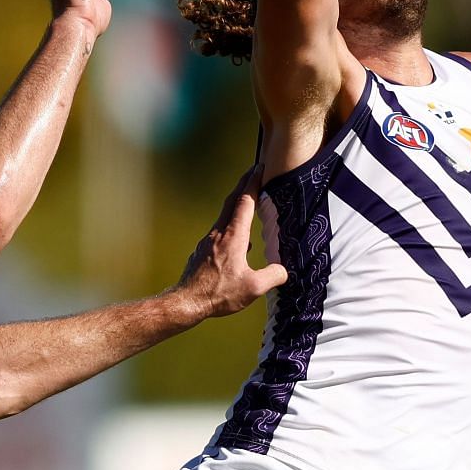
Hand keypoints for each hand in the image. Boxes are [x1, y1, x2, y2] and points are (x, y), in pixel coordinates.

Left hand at [175, 168, 288, 317]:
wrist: (187, 301)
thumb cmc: (218, 293)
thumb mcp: (254, 288)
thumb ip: (273, 276)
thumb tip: (283, 271)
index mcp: (233, 237)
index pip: (245, 202)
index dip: (253, 183)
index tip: (259, 168)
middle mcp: (219, 233)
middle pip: (232, 202)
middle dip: (243, 184)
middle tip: (253, 172)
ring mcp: (208, 241)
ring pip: (224, 216)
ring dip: (236, 204)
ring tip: (248, 202)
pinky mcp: (203, 251)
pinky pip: (219, 231)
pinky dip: (230, 224)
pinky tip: (237, 239)